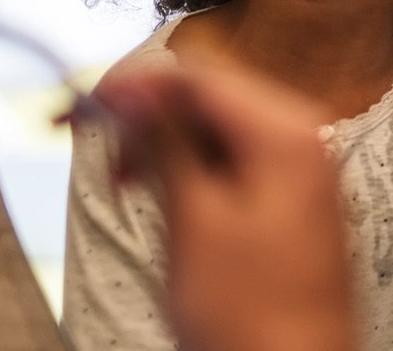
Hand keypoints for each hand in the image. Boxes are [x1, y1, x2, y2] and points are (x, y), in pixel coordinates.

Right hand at [95, 64, 355, 350]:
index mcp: (287, 132)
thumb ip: (164, 143)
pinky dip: (196, 169)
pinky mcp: (293, 201)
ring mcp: (303, 170)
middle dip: (151, 115)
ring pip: (220, 129)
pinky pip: (237, 161)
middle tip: (98, 144)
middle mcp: (305, 139)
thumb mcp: (193, 220)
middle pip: (212, 97)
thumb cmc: (251, 315)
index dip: (137, 85)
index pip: (201, 77)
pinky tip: (166, 195)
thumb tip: (131, 91)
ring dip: (168, 143)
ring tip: (125, 180)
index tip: (86, 102)